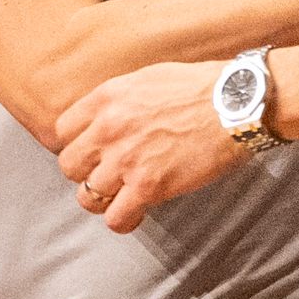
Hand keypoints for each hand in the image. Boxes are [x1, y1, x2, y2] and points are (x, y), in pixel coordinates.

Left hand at [60, 63, 243, 234]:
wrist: (236, 103)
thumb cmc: (203, 87)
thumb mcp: (148, 78)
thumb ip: (121, 98)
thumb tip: (112, 115)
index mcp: (107, 98)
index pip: (62, 130)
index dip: (77, 144)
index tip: (92, 151)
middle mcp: (108, 128)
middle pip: (69, 165)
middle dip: (86, 173)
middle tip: (106, 175)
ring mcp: (126, 159)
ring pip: (87, 195)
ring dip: (104, 200)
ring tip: (122, 197)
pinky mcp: (148, 186)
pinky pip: (115, 217)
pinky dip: (123, 220)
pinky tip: (136, 215)